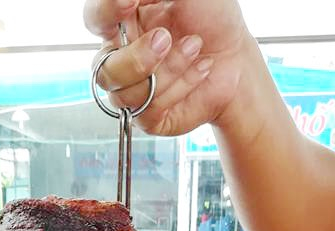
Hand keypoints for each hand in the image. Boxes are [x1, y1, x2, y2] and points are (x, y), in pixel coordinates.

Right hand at [85, 0, 248, 135]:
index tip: (128, 2)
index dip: (106, 12)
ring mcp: (135, 89)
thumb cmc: (212, 17)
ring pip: (127, 95)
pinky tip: (200, 70)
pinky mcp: (149, 116)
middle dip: (137, 59)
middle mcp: (124, 56)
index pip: (96, 19)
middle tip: (167, 38)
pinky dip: (181, 87)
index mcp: (123, 21)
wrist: (238, 55)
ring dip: (169, 71)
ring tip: (195, 47)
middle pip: (104, 69)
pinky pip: (150, 112)